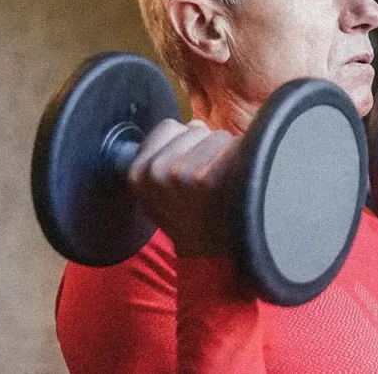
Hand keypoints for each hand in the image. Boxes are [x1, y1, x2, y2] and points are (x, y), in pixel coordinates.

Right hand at [126, 119, 239, 257]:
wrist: (209, 253)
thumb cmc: (189, 217)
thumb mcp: (159, 191)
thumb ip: (166, 154)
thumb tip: (194, 123)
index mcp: (137, 174)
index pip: (168, 127)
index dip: (186, 140)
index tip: (190, 164)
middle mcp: (155, 172)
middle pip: (195, 128)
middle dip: (206, 146)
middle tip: (208, 180)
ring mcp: (180, 174)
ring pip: (216, 135)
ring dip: (225, 152)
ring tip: (222, 182)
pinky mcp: (206, 178)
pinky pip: (233, 145)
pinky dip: (240, 158)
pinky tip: (235, 182)